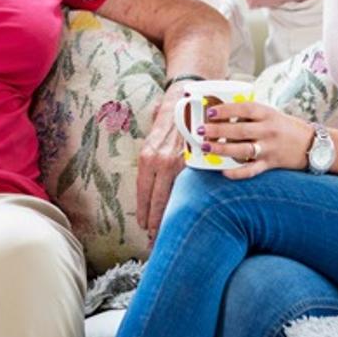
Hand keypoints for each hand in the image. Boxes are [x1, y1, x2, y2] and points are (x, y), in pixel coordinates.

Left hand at [137, 88, 188, 240]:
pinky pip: (187, 187)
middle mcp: (160, 161)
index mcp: (148, 156)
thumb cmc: (171, 113)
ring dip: (169, 217)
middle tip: (154, 240)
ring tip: (167, 235)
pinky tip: (185, 216)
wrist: (190, 95)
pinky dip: (184, 203)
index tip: (144, 226)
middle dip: (154, 222)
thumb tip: (144, 162)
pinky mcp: (194, 162)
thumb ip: (150, 149)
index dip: (144, 212)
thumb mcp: (152, 131)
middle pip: (156, 200)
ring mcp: (178, 162)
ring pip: (172, 197)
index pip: (144, 192)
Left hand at [197, 101, 314, 180]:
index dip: (226, 109)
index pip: (244, 108)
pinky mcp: (271, 164)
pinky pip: (252, 170)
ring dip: (222, 148)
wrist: (313, 145)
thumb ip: (251, 115)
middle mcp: (268, 130)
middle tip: (200, 130)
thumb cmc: (287, 127)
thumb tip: (223, 114)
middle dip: (217, 130)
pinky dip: (237, 172)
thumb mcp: (271, 114)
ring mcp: (269, 148)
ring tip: (207, 147)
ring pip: (242, 149)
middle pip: (239, 130)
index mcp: (268, 114)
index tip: (210, 111)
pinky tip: (224, 171)